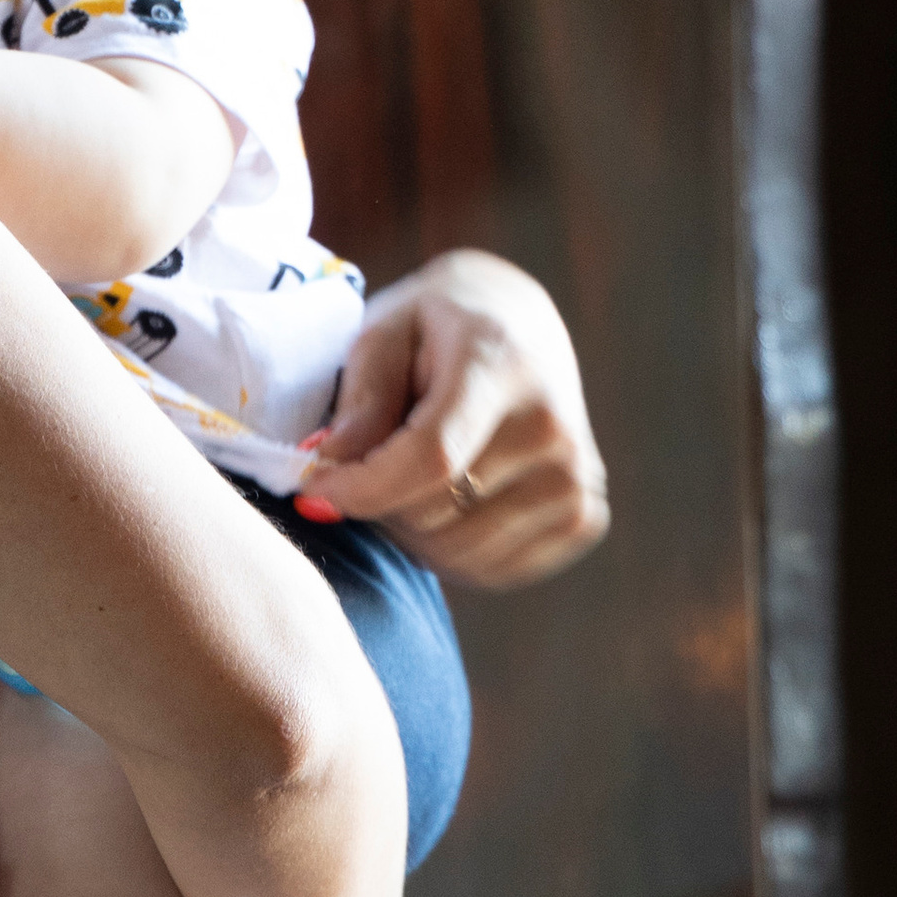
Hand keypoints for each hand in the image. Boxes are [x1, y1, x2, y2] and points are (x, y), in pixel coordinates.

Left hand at [302, 246, 608, 589]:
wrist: (519, 324)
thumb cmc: (436, 329)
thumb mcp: (384, 332)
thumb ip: (360, 399)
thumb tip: (327, 466)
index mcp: (503, 365)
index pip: (432, 457)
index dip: (363, 487)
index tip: (313, 490)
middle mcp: (553, 426)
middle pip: (436, 512)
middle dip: (377, 503)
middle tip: (362, 468)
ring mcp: (576, 477)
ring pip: (459, 553)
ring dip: (409, 533)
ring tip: (402, 481)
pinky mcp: (583, 516)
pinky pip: (493, 571)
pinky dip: (450, 553)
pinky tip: (443, 504)